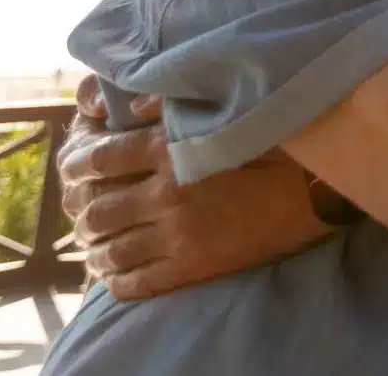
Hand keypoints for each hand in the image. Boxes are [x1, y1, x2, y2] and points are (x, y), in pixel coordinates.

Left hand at [58, 75, 330, 300]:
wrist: (317, 191)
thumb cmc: (276, 142)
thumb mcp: (227, 112)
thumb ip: (174, 107)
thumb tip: (131, 105)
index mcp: (170, 150)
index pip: (100, 158)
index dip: (76, 164)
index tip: (70, 166)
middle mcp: (165, 194)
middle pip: (97, 209)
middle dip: (80, 211)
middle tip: (79, 210)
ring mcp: (177, 235)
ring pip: (110, 249)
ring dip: (94, 247)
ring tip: (95, 243)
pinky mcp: (193, 266)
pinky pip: (136, 282)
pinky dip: (115, 280)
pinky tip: (114, 273)